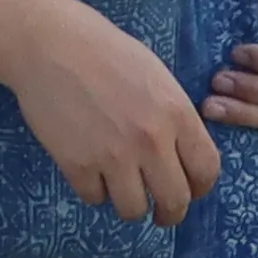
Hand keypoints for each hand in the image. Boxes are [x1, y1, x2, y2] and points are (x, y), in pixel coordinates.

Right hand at [5, 0, 227, 228]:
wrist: (50, 44)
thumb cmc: (104, 50)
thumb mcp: (156, 76)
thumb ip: (173, 116)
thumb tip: (180, 153)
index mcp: (177, 113)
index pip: (206, 170)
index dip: (200, 188)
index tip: (190, 191)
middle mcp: (151, 141)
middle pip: (175, 201)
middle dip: (170, 213)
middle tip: (161, 211)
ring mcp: (113, 156)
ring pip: (133, 210)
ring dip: (130, 205)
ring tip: (122, 190)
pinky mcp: (77, 165)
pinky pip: (94, 198)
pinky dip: (94, 190)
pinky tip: (90, 171)